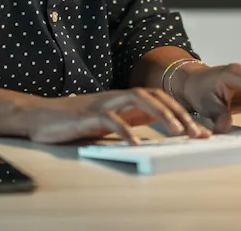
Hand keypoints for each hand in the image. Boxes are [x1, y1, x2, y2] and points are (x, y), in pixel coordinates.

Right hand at [24, 88, 211, 145]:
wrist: (39, 115)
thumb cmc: (75, 120)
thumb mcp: (109, 119)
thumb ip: (132, 118)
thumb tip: (159, 124)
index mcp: (124, 99)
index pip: (160, 99)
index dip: (181, 112)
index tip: (200, 131)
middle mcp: (117, 96)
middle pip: (155, 96)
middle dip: (179, 113)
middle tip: (196, 133)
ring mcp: (103, 103)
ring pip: (138, 100)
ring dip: (160, 114)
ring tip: (176, 132)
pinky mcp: (87, 115)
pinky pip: (110, 119)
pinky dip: (125, 130)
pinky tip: (136, 143)